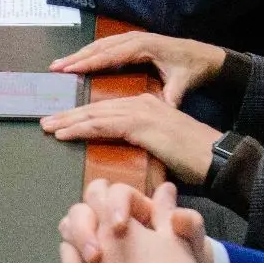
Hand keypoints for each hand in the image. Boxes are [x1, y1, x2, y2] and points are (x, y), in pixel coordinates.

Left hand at [40, 93, 222, 183]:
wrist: (218, 158)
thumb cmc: (196, 160)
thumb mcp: (164, 149)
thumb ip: (144, 146)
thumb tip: (127, 156)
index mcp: (147, 106)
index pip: (107, 109)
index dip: (82, 115)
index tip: (62, 121)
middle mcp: (142, 102)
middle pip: (96, 108)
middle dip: (69, 115)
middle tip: (46, 121)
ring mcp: (141, 111)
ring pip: (95, 114)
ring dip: (68, 120)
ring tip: (47, 126)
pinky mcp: (141, 124)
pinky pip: (103, 124)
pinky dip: (80, 128)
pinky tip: (63, 133)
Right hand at [50, 30, 226, 103]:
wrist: (204, 56)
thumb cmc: (192, 69)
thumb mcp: (183, 84)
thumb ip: (171, 96)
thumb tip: (164, 110)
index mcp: (144, 46)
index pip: (111, 54)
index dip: (90, 62)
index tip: (71, 69)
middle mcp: (135, 39)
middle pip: (100, 47)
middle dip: (77, 57)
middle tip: (56, 68)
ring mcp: (133, 38)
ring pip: (100, 45)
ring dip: (80, 54)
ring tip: (61, 65)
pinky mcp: (132, 42)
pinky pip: (106, 46)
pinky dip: (90, 53)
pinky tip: (79, 61)